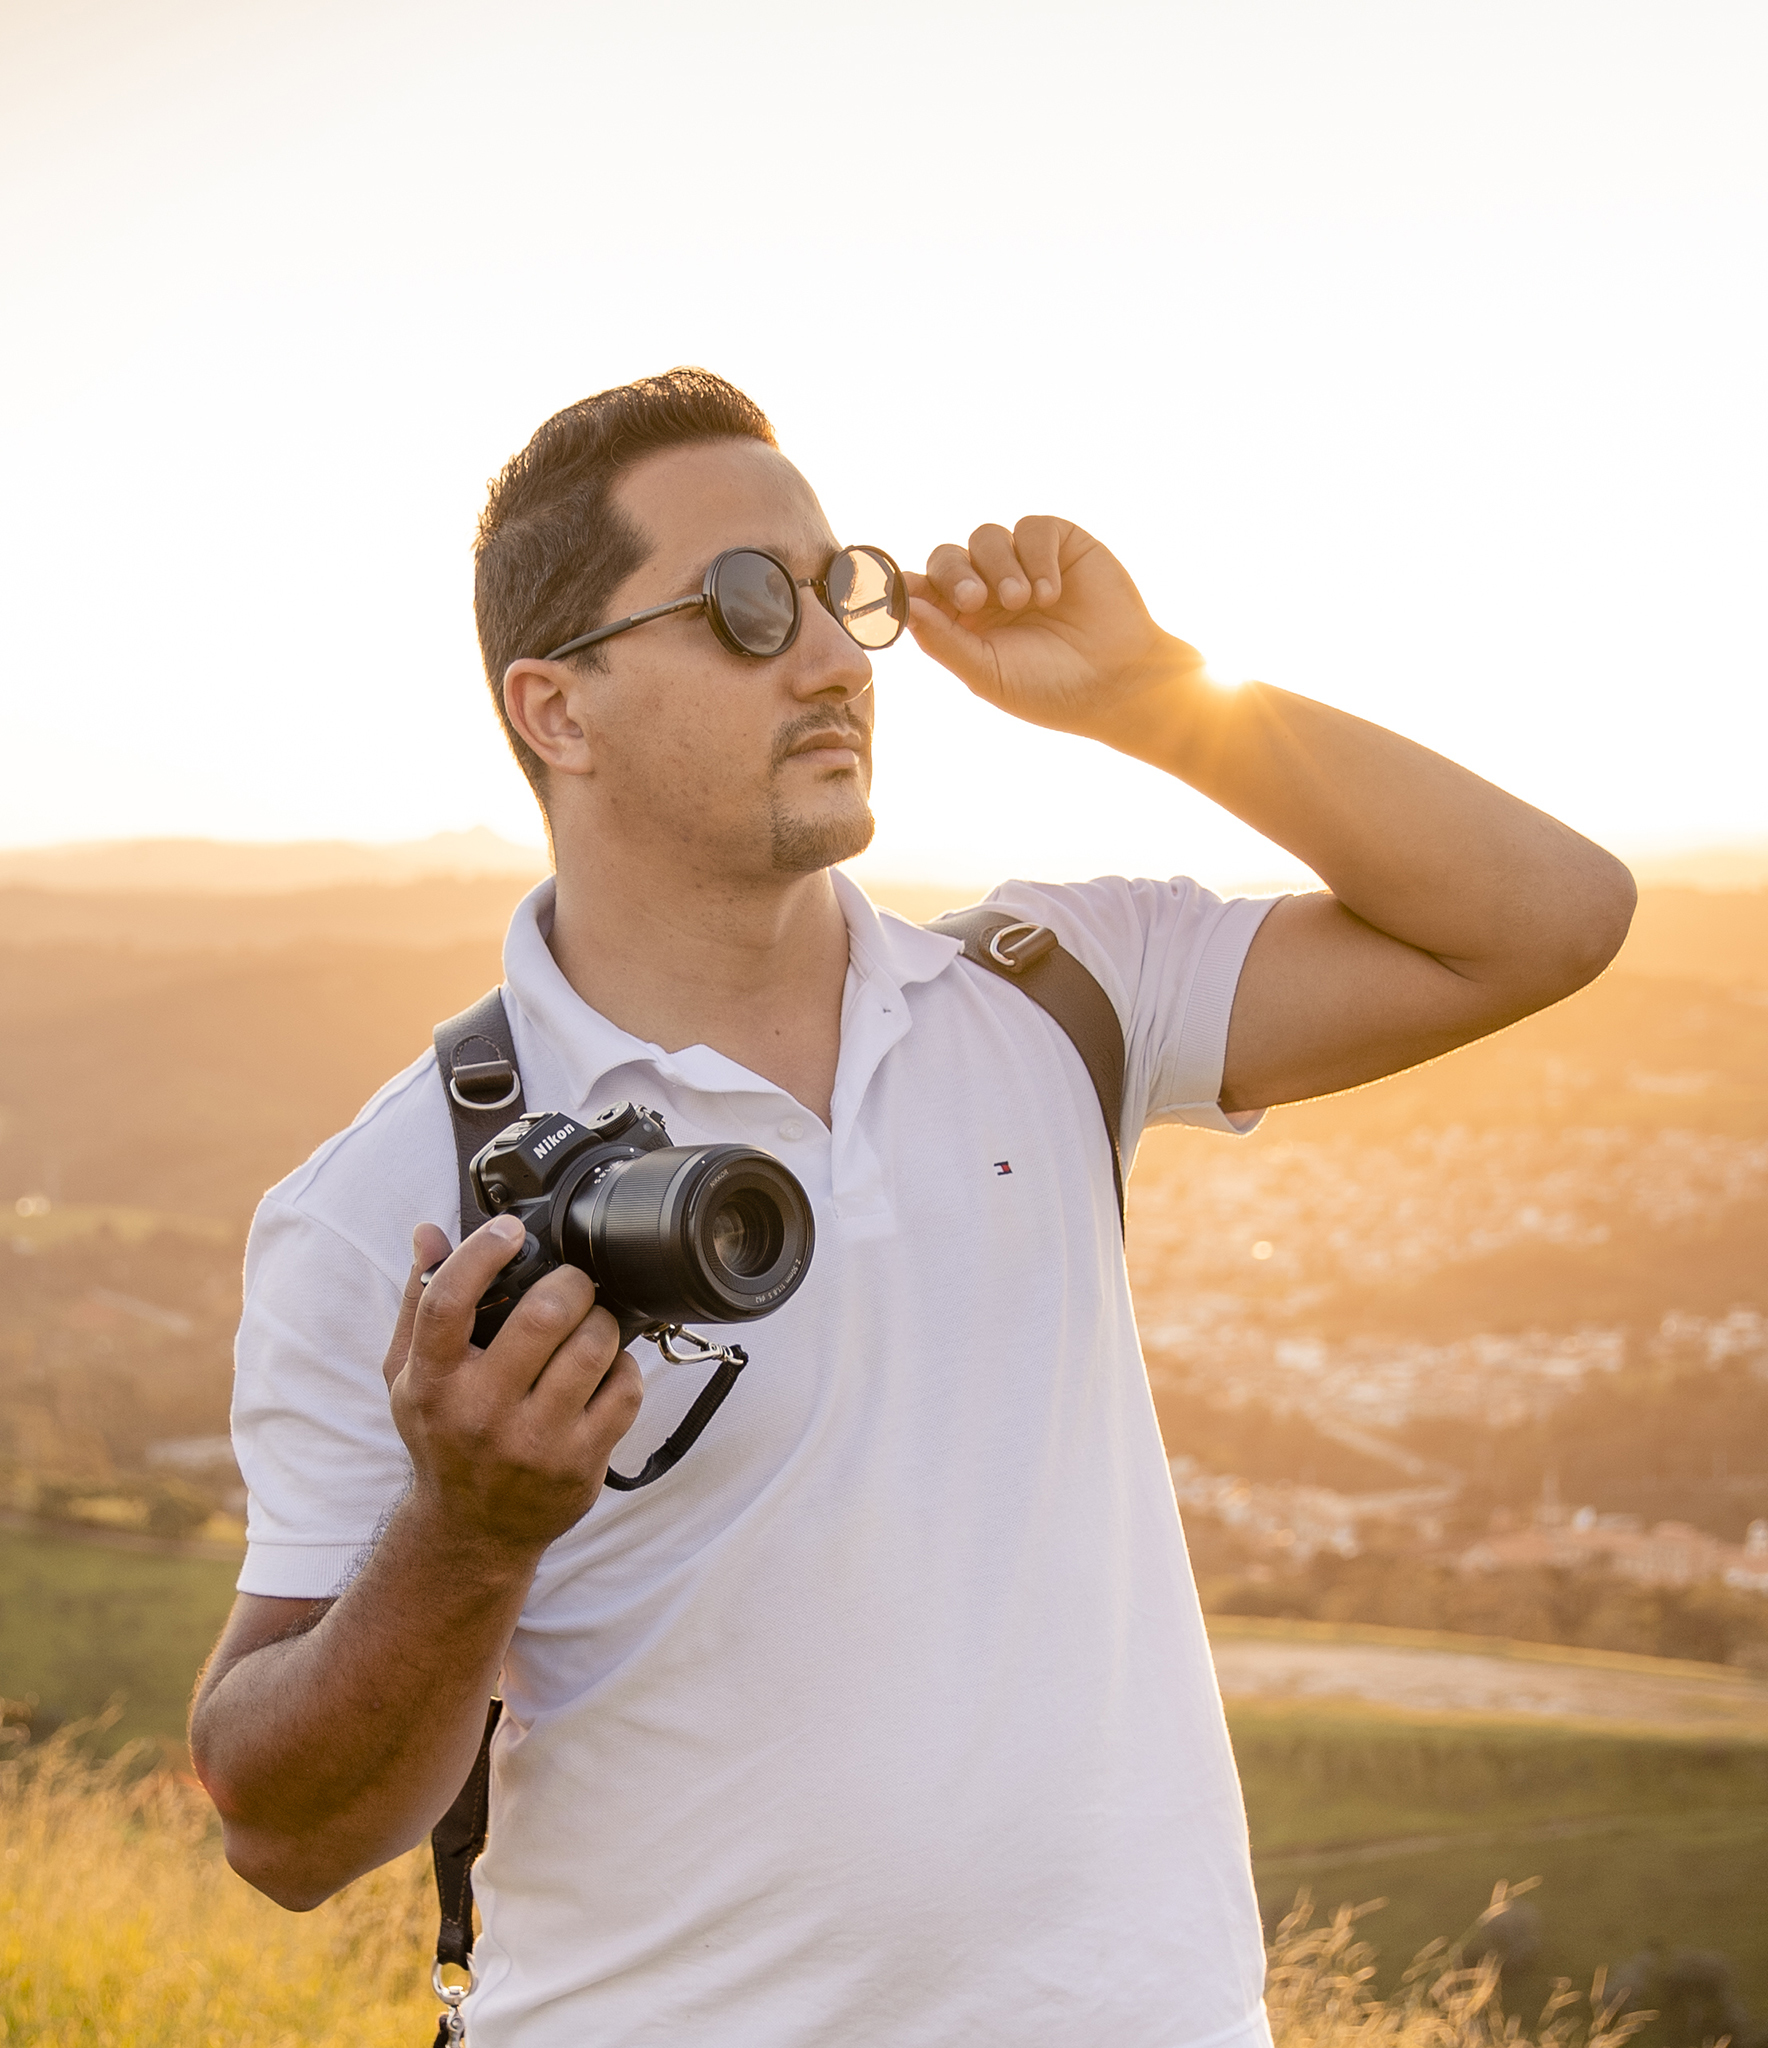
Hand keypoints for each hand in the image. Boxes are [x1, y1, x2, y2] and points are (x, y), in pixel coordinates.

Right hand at [380, 1219, 642, 1557]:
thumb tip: (429, 1232)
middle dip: (570, 1282)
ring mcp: (533, 1443)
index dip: (482, 1252)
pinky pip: (625, 1390)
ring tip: (590, 1323)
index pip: (449, 1301)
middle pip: (545, 1315)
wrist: (471, 1531)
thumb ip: (420, 1301)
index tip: (509, 1231)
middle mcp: (479, 1413)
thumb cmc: (443, 1436)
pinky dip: (623, 1366)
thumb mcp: (411, 1376)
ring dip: (602, 1321)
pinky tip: (604, 1368)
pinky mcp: (579, 1465)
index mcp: (431, 1383)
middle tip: (571, 1284)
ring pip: (593, 1347)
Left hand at [904, 516, 1204, 744]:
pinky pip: (1031, 529)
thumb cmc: (1050, 689)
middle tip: (975, 600)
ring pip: (985, 538)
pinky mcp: (1059, 544)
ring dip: (999, 567)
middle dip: (955, 575)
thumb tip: (901, 605)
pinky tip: (1052, 593)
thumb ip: (942, 640)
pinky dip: (1037, 557)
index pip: (922, 589)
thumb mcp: (986, 672)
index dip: (908, 585)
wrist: (1118, 683)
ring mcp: (1023, 563)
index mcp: (962, 622)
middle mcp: (987, 588)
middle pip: (947, 557)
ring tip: (1025, 601)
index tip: (900, 591)